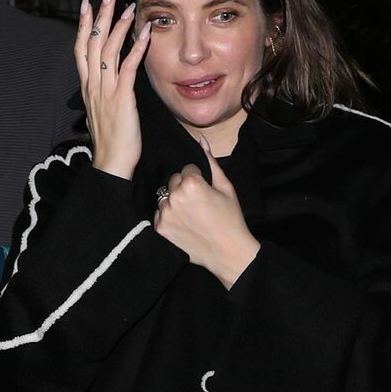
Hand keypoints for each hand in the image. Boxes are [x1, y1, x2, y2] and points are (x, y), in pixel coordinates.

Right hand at [75, 0, 151, 180]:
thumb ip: (104, 91)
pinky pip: (127, 69)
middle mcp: (93, 85)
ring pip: (107, 51)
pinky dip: (136, 48)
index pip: (81, 48)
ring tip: (129, 7)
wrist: (110, 165)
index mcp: (88, 87)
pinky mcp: (121, 100)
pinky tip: (145, 33)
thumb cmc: (111, 141)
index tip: (88, 3)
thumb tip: (109, 79)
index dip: (84, 24)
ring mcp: (106, 92)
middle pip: (92, 42)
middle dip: (101, 14)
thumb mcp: (102, 111)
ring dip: (119, 26)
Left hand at [154, 138, 259, 288]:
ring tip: (190, 215)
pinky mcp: (161, 228)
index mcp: (191, 183)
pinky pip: (160, 213)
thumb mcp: (225, 187)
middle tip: (198, 204)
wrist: (227, 251)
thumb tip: (200, 139)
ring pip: (165, 196)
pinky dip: (168, 217)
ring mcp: (165, 213)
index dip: (199, 179)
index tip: (206, 192)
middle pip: (174, 181)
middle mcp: (175, 196)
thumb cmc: (231, 218)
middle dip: (184, 188)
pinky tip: (183, 224)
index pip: (187, 169)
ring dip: (174, 201)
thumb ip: (210, 161)